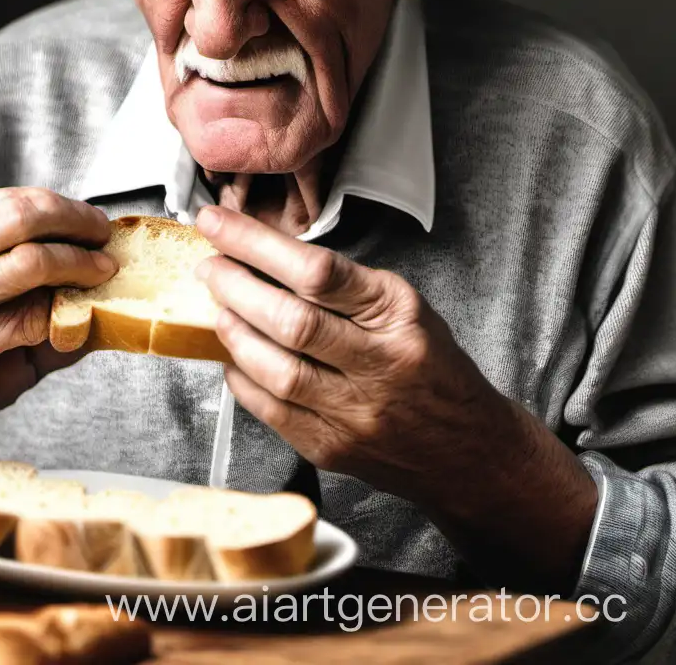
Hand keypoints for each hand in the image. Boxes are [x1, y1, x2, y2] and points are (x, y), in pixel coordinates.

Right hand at [0, 188, 115, 480]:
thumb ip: (39, 277)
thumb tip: (105, 254)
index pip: (6, 202)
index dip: (62, 209)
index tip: (97, 225)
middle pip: (14, 219)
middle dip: (72, 228)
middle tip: (105, 247)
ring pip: (21, 265)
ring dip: (75, 269)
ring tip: (101, 279)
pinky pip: (15, 322)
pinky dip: (55, 318)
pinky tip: (71, 324)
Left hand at [195, 205, 596, 591]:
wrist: (466, 449)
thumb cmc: (430, 365)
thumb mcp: (405, 306)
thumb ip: (344, 286)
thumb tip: (265, 260)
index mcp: (397, 316)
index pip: (318, 272)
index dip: (257, 244)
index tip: (219, 226)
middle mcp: (379, 364)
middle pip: (291, 321)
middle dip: (235, 287)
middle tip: (209, 266)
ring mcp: (355, 413)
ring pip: (277, 370)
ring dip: (234, 333)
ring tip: (216, 306)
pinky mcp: (332, 448)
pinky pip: (271, 411)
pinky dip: (242, 378)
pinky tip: (230, 354)